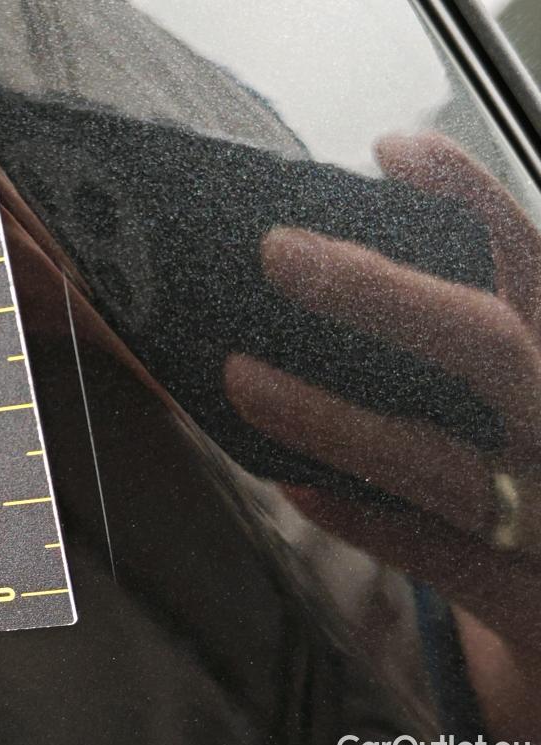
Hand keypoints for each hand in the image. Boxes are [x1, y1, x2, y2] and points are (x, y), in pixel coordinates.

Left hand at [223, 134, 540, 743]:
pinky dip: (351, 511)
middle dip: (377, 291)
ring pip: (437, 460)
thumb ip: (476, 339)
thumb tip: (332, 277)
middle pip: (484, 343)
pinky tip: (286, 478)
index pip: (530, 256)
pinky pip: (427, 551)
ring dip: (327, 415)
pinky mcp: (522, 592)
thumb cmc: (538, 464)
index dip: (468, 195)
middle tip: (275, 250)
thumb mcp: (531, 385)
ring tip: (238, 374)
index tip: (390, 147)